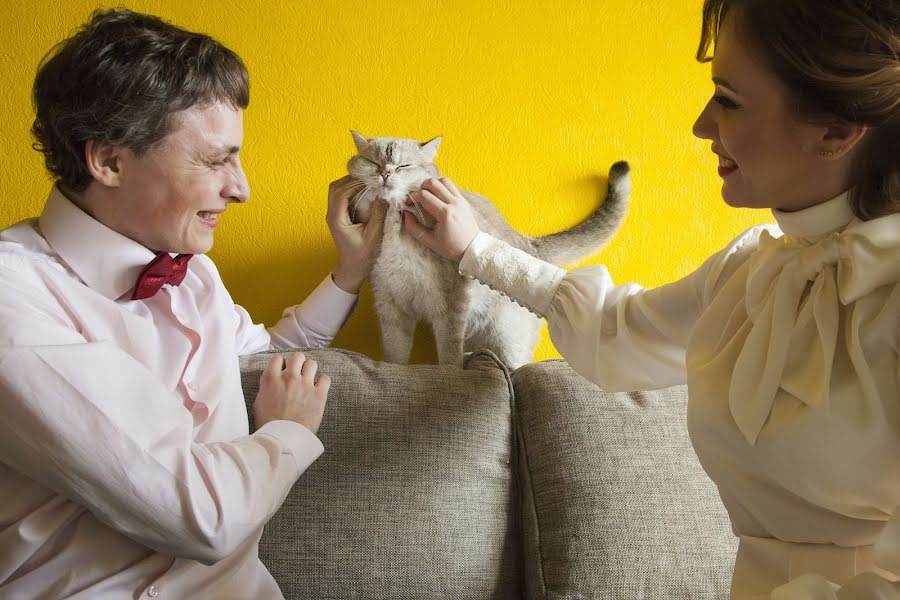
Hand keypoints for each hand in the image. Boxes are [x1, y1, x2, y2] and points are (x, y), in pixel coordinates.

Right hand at [253, 353, 330, 432]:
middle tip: (297, 372)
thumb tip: (272, 381)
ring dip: (310, 370)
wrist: (282, 438)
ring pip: (312, 363)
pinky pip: (325, 378)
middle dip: (297, 363)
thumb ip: (266, 387)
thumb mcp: (258, 402)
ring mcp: (305, 385)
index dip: (281, 364)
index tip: (282, 371)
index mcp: (271, 378)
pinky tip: (318, 388)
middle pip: (297, 356)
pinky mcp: (319, 394)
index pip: (277, 358)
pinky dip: (322, 382)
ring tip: (308, 379)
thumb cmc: (268, 424)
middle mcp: (289, 377)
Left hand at [326, 175, 387, 292]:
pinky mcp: (339, 215)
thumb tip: (383, 194)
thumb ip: (378, 214)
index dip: (356, 183)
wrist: (352, 269)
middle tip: (370, 178)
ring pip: (337, 190)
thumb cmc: (362, 256)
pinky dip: (352, 190)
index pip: (341, 192)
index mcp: (337, 219)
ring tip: (369, 183)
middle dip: (353, 179)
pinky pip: (342, 196)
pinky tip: (366, 191)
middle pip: (336, 187)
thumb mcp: (374, 236)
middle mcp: (332, 214)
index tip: (371, 180)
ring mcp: (334, 214)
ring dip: (352, 183)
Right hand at [402, 177, 479, 263]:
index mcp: (445, 214)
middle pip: (433, 183)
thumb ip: (413, 227)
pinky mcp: (464, 200)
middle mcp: (454, 203)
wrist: (472, 248)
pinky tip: (437, 197)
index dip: (412, 197)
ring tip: (427, 195)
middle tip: (417, 198)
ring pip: (443, 180)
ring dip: (432, 184)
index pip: (424, 196)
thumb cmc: (451, 247)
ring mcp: (460, 200)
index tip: (408, 203)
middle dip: (420, 187)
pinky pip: (451, 186)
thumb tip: (405, 213)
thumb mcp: (429, 241)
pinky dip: (441, 187)